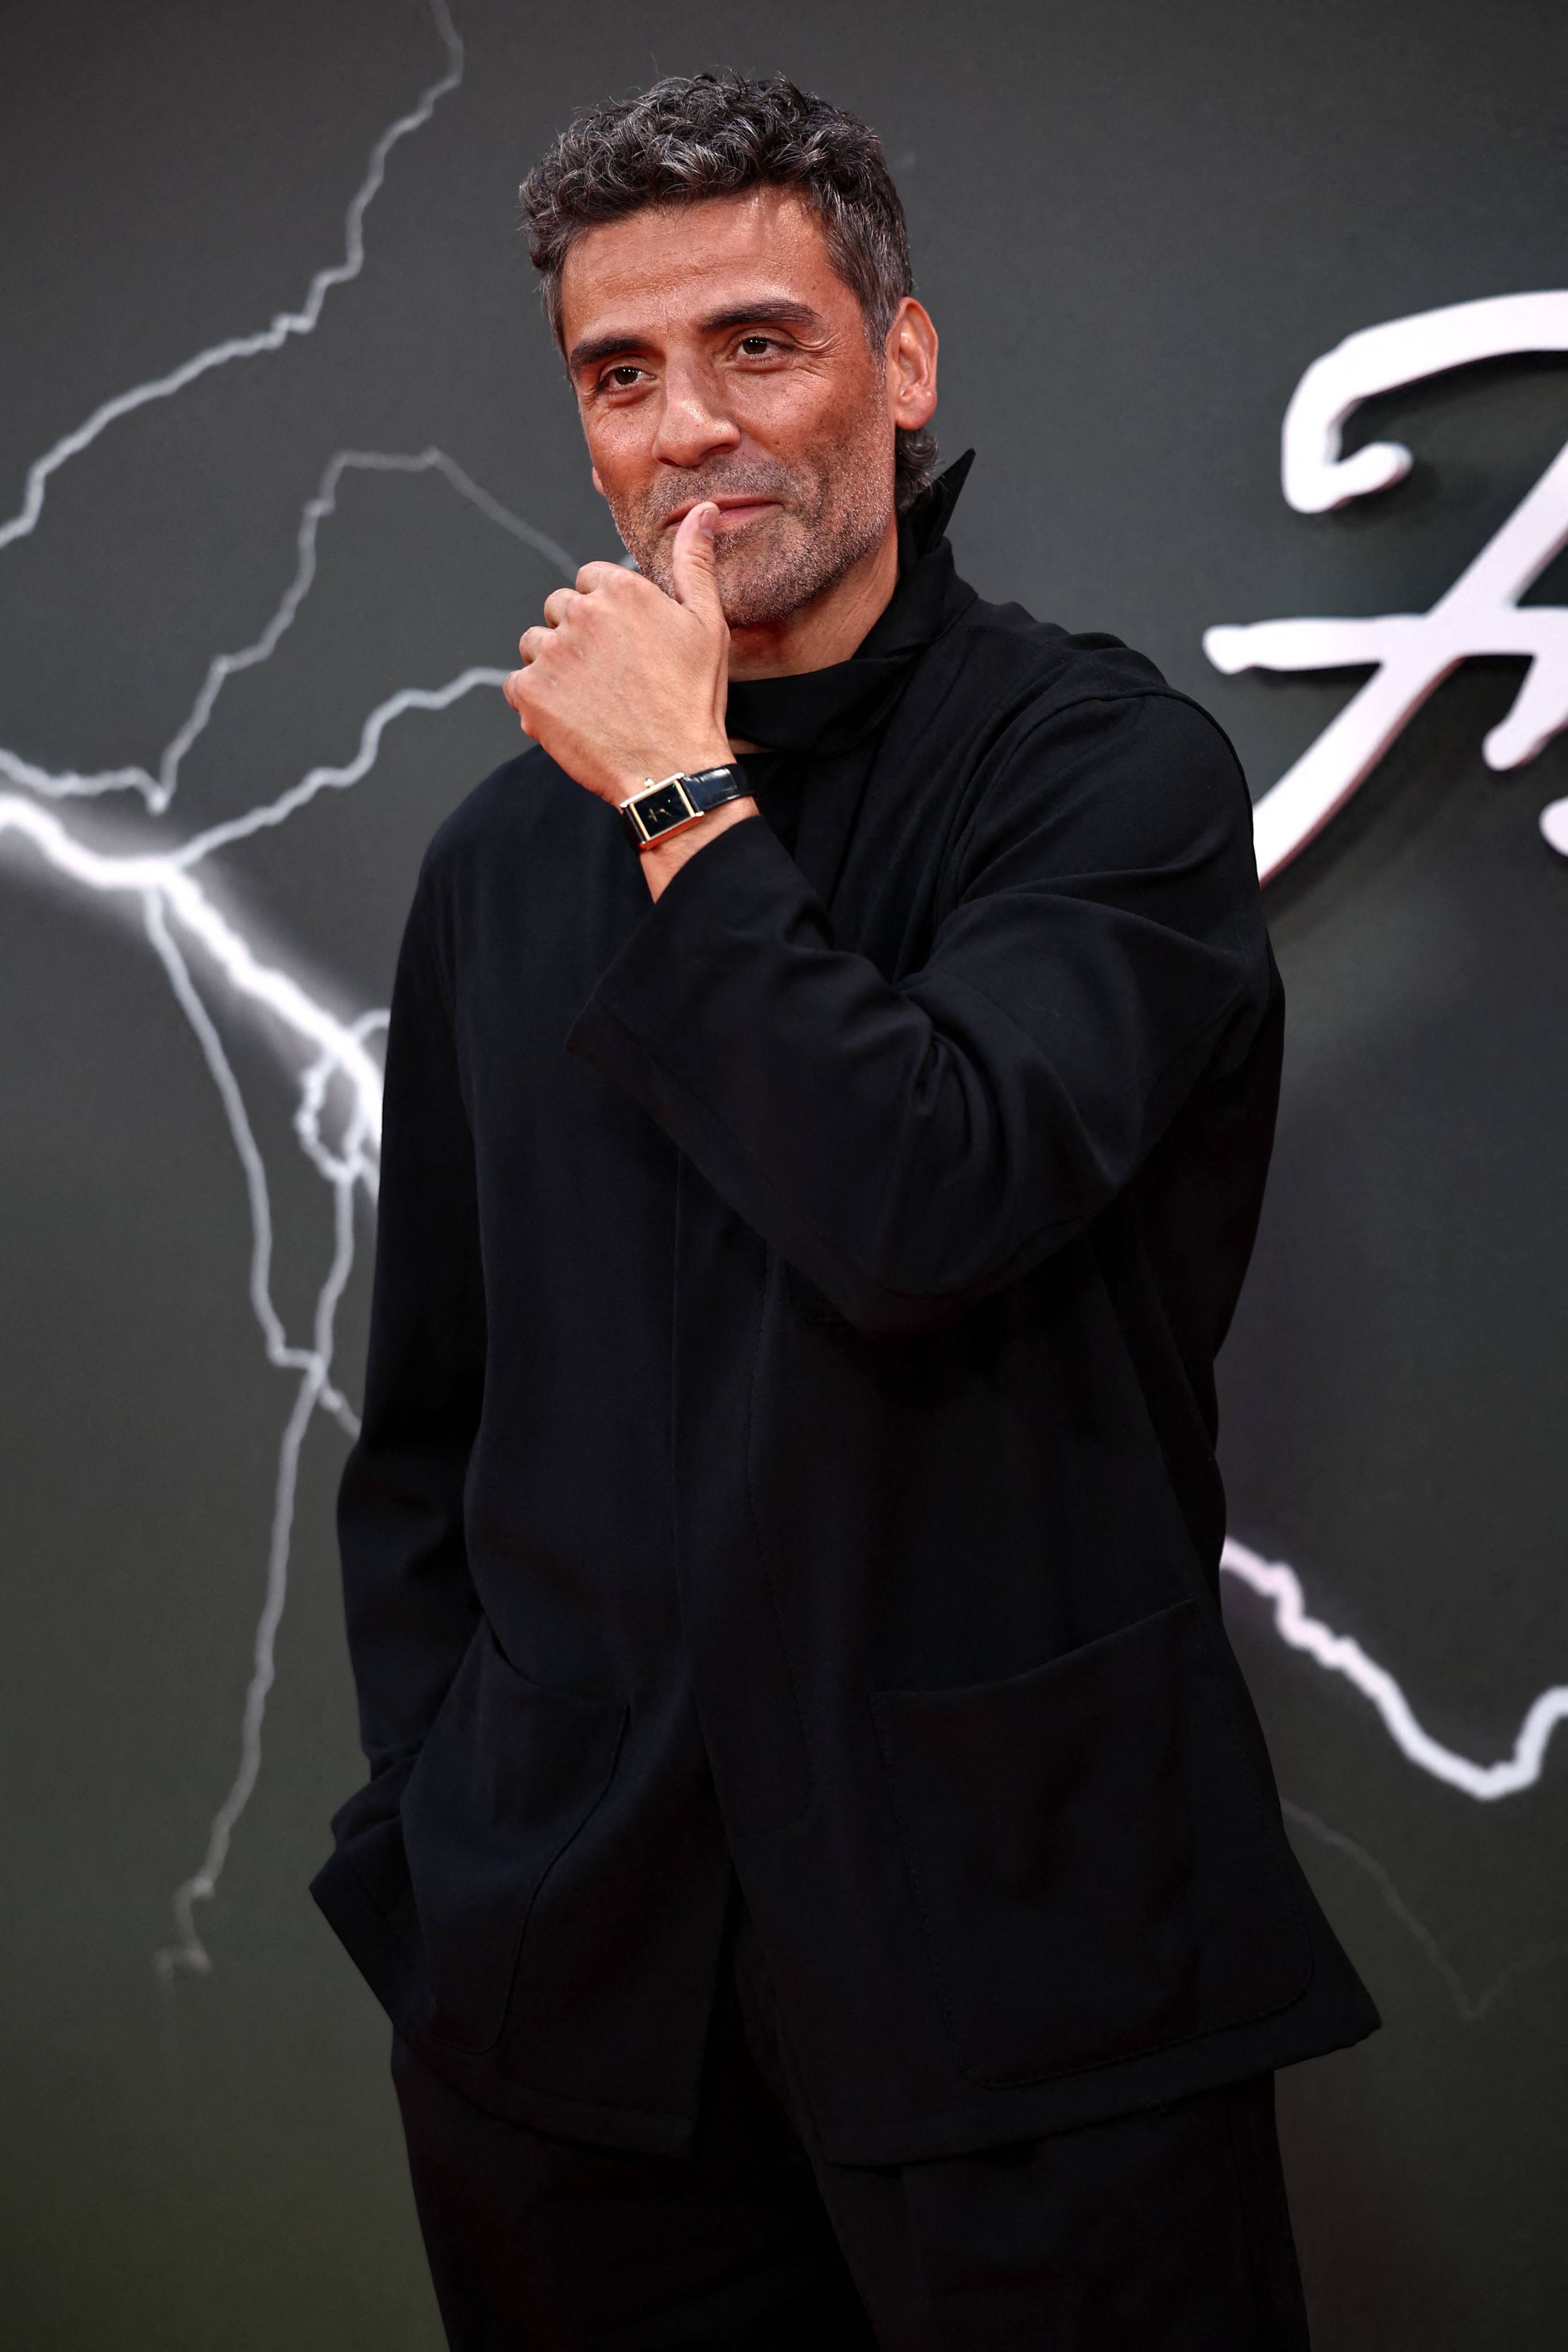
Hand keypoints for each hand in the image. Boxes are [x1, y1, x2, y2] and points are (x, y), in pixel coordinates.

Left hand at [504, 504, 734, 802]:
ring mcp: (551, 653)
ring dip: (554, 668)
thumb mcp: (707, 624)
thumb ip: (694, 562)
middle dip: (577, 637)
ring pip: (535, 645)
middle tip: (610, 678)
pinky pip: (516, 685)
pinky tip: (571, 718)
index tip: (626, 648)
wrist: (671, 770)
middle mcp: (580, 613)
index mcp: (619, 589)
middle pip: (558, 610)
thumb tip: (703, 510)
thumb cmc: (693, 699)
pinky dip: (536, 702)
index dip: (606, 615)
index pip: (588, 582)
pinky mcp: (529, 693)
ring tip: (591, 700)